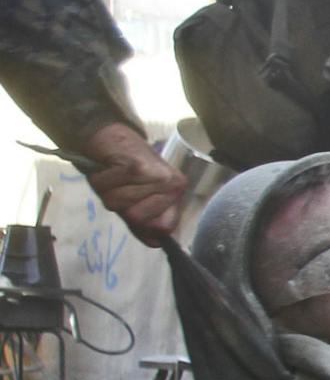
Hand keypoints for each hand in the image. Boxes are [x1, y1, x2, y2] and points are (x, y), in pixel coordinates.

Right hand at [79, 123, 185, 243]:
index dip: (143, 225)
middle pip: (138, 219)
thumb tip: (156, 243)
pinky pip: (110, 189)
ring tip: (117, 176)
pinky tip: (110, 167)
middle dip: (123, 206)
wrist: (112, 136)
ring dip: (110, 191)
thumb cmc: (125, 170)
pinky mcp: (137, 168)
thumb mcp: (139, 199)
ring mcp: (157, 177)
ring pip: (121, 205)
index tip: (135, 205)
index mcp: (176, 193)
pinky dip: (102, 179)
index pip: (163, 229)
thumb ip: (146, 223)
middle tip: (124, 185)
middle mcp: (173, 185)